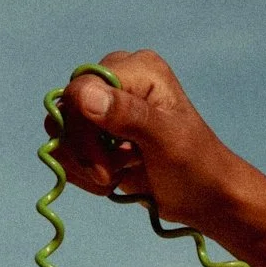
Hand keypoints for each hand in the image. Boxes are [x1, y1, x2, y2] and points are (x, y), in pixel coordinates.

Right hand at [51, 49, 241, 229]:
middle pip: (66, 112)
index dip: (82, 129)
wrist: (204, 196)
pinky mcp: (97, 133)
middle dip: (83, 152)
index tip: (105, 166)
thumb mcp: (166, 139)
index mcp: (137, 69)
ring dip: (83, 165)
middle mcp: (116, 81)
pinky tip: (111, 179)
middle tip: (109, 176)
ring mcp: (104, 107)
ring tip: (115, 176)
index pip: (80, 89)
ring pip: (61, 134)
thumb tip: (82, 94)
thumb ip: (128, 114)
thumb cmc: (195, 164)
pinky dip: (82, 172)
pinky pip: (66, 150)